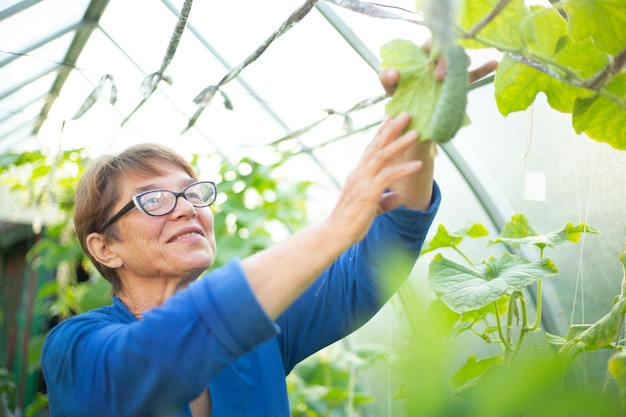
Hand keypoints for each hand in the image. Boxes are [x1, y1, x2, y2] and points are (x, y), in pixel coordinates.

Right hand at [325, 113, 420, 242]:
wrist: (334, 233)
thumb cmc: (350, 223)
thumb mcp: (371, 208)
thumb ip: (385, 200)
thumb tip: (398, 196)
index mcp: (358, 174)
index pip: (370, 149)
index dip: (381, 133)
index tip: (390, 119)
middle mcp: (359, 173)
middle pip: (377, 145)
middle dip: (392, 129)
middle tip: (405, 113)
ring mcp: (363, 181)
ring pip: (383, 155)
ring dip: (400, 143)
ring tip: (415, 132)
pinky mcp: (368, 192)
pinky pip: (388, 176)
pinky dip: (404, 169)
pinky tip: (418, 164)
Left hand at [379, 47, 498, 95]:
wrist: (410, 118)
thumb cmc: (398, 96)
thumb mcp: (389, 87)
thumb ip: (386, 78)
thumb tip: (394, 73)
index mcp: (422, 56)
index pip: (431, 44)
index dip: (433, 49)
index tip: (429, 63)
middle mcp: (438, 62)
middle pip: (448, 52)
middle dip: (446, 61)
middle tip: (438, 77)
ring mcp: (450, 73)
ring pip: (461, 61)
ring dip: (462, 64)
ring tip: (460, 71)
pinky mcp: (458, 86)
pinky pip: (474, 75)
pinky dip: (484, 69)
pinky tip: (494, 64)